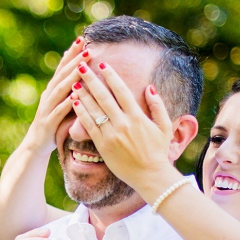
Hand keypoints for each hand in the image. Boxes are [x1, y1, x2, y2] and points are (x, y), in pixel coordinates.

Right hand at [21, 38, 91, 154]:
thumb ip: (70, 92)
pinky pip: (59, 111)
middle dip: (74, 60)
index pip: (62, 68)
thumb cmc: (53, 125)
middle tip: (86, 46)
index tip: (82, 39)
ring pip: (60, 90)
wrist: (35, 146)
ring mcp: (47, 109)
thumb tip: (84, 75)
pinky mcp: (48, 123)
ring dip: (72, 77)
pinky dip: (67, 103)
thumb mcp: (62, 105)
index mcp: (52, 91)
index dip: (71, 53)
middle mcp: (48, 96)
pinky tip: (77, 95)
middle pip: (62, 74)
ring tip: (83, 65)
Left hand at [71, 63, 187, 199]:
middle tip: (81, 66)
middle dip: (91, 80)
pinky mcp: (103, 146)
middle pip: (103, 97)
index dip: (110, 76)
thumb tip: (149, 88)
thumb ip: (158, 106)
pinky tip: (75, 103)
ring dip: (82, 94)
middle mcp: (123, 123)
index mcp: (137, 116)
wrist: (150, 175)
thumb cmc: (158, 151)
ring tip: (74, 82)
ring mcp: (111, 135)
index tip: (102, 64)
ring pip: (93, 110)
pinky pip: (89, 126)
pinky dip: (81, 113)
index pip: (121, 90)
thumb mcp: (165, 126)